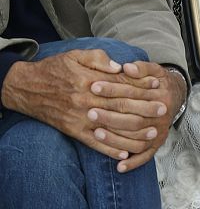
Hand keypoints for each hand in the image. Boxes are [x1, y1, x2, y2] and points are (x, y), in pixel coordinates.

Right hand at [0, 50, 167, 165]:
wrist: (27, 88)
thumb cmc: (54, 69)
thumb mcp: (76, 55)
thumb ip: (99, 59)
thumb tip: (120, 67)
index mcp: (89, 81)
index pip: (121, 84)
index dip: (140, 84)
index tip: (157, 85)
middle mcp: (86, 101)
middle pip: (121, 106)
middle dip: (145, 108)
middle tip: (163, 110)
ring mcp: (80, 118)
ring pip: (112, 127)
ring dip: (134, 132)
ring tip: (153, 133)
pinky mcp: (73, 131)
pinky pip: (94, 143)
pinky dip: (110, 149)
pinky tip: (125, 153)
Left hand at [89, 62, 186, 170]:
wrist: (177, 95)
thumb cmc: (159, 81)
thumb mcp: (155, 69)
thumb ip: (141, 67)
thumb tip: (127, 68)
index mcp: (161, 95)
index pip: (133, 93)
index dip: (113, 89)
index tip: (94, 86)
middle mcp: (162, 115)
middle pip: (134, 118)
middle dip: (110, 115)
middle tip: (90, 112)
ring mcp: (160, 131)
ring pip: (137, 139)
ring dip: (116, 138)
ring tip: (96, 132)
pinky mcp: (158, 143)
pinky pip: (146, 155)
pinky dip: (134, 163)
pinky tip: (119, 166)